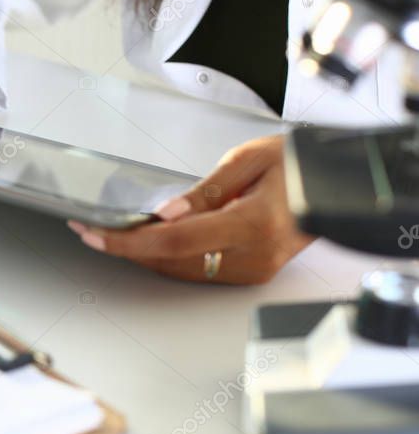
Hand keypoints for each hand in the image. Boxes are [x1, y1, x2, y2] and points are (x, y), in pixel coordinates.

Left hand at [68, 136, 314, 284]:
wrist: (340, 181)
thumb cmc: (300, 163)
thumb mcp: (247, 161)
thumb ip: (203, 192)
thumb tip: (165, 214)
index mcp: (252, 225)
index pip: (174, 241)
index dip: (129, 242)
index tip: (95, 235)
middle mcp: (254, 256)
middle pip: (172, 262)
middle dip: (129, 248)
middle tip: (93, 231)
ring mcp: (255, 270)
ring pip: (182, 270)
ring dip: (145, 255)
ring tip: (114, 234)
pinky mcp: (253, 272)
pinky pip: (199, 270)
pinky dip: (170, 257)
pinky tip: (150, 242)